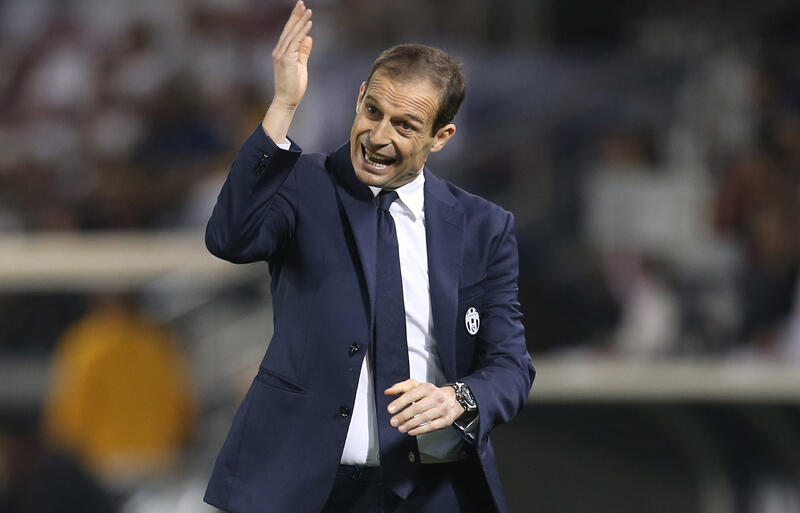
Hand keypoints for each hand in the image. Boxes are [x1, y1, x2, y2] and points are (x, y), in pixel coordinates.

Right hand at [263, 1, 312, 141]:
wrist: (287, 100)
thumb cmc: (293, 86)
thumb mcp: (300, 65)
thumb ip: (303, 51)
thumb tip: (308, 37)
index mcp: (282, 52)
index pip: (289, 33)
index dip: (294, 20)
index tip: (301, 9)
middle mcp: (279, 51)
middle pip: (288, 29)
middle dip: (295, 15)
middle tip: (302, 3)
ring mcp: (281, 55)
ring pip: (292, 34)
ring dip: (300, 21)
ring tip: (308, 11)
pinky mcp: (286, 60)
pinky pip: (295, 42)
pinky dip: (302, 32)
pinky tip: (308, 24)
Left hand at [385, 379, 464, 435]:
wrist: (453, 399)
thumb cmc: (431, 393)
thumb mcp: (417, 386)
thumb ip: (401, 387)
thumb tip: (388, 391)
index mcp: (427, 387)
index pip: (411, 395)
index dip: (400, 403)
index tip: (390, 409)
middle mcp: (436, 397)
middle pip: (417, 408)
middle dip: (403, 416)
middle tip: (393, 422)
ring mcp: (442, 409)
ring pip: (424, 418)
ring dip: (410, 425)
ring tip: (401, 428)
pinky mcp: (446, 420)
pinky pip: (431, 426)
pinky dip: (420, 430)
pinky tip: (411, 431)